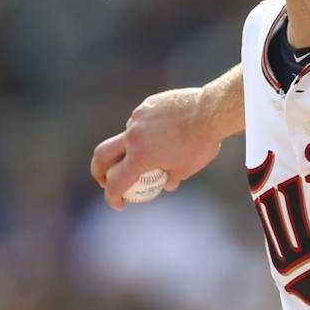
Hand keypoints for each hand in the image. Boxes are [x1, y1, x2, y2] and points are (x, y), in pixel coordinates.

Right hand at [90, 87, 222, 208]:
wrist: (211, 111)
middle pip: (102, 155)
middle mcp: (133, 137)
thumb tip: (167, 185)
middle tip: (105, 179)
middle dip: (99, 170)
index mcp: (140, 157)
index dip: (113, 197)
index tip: (119, 203)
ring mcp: (137, 119)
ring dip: (130, 147)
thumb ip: (172, 178)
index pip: (116, 182)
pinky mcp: (146, 106)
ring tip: (155, 150)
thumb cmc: (201, 143)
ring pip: (125, 136)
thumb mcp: (187, 168)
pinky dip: (144, 131)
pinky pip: (139, 122)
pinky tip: (164, 131)